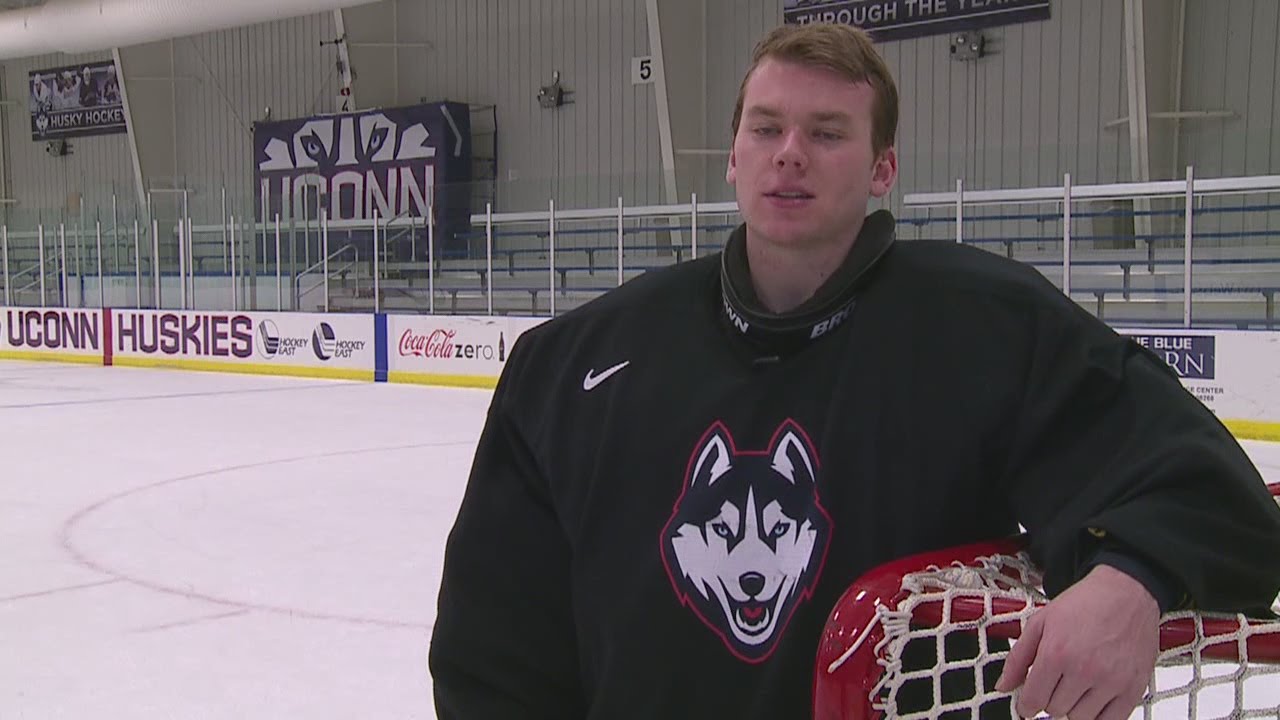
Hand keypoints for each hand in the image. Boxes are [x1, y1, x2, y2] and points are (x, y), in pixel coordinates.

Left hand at [995, 564, 1159, 718]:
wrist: (1125, 593)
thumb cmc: (1084, 604)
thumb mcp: (1040, 622)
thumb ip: (1018, 657)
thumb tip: (1003, 686)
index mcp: (1056, 653)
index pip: (1033, 700)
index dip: (1026, 704)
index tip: (1028, 703)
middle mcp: (1084, 670)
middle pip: (1055, 710)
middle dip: (1050, 698)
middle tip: (1056, 681)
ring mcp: (1111, 682)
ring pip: (1080, 718)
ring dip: (1073, 707)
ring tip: (1076, 686)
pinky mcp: (1133, 689)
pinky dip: (1098, 716)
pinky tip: (1093, 700)